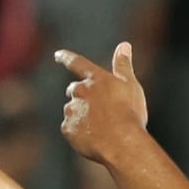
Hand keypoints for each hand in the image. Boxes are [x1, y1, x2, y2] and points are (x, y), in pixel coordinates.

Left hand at [56, 42, 149, 165]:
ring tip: (101, 127)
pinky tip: (93, 138)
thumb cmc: (129, 113)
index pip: (77, 63)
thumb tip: (124, 45)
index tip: (58, 54)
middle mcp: (79, 92)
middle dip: (82, 96)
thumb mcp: (130, 85)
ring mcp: (71, 111)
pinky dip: (79, 132)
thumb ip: (123, 65)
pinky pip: (70, 129)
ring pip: (72, 111)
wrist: (122, 143)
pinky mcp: (68, 129)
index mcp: (95, 79)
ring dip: (81, 115)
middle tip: (99, 108)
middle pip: (73, 90)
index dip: (66, 58)